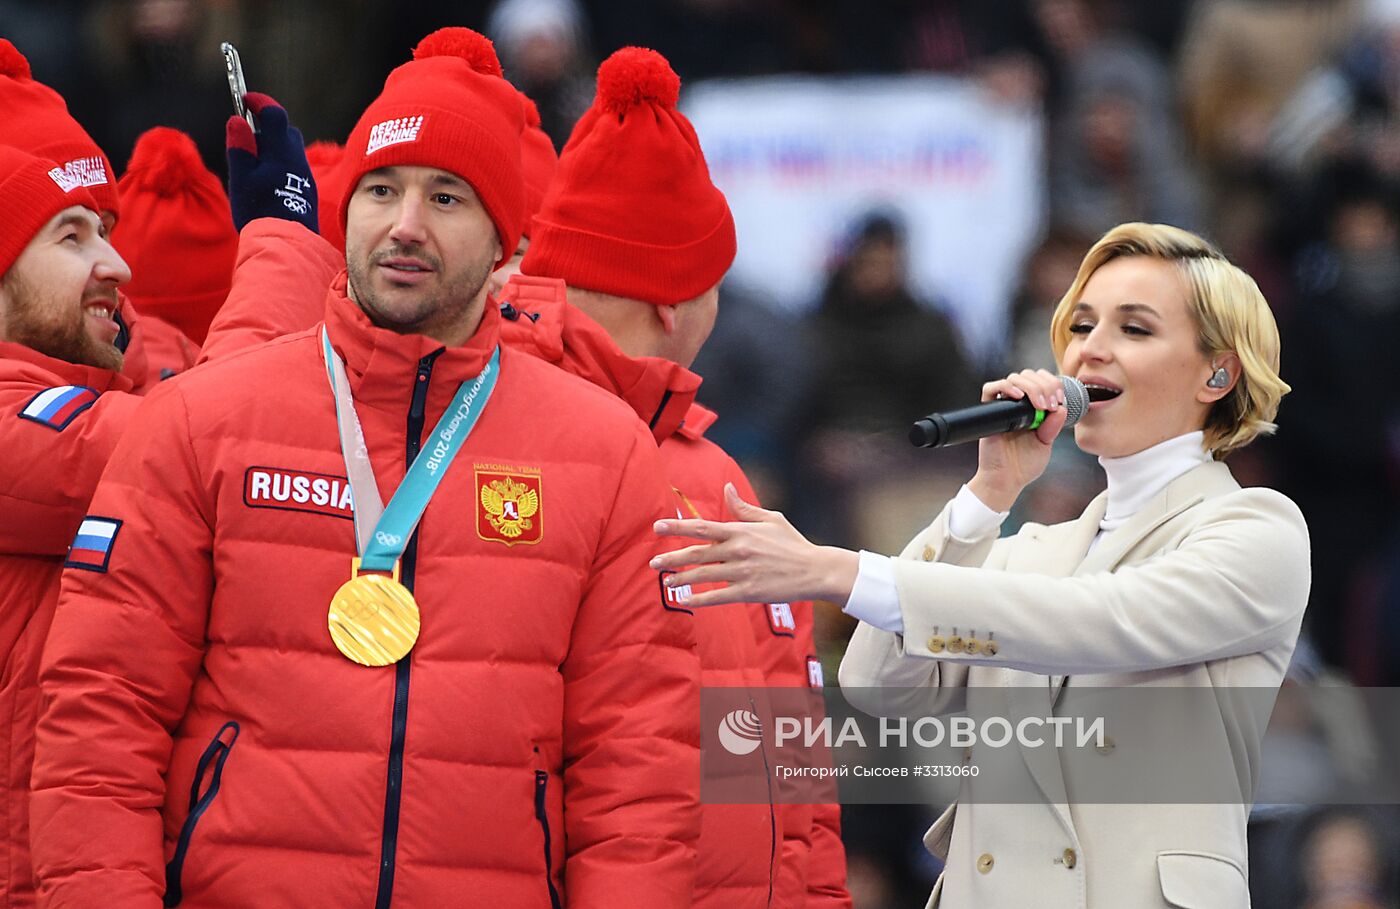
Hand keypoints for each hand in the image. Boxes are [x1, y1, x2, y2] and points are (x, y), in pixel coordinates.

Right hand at [226, 92, 317, 232]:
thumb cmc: (260, 208)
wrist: (287, 240)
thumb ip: (239, 146)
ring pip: (289, 150)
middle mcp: (297, 158)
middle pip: (285, 131)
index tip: (245, 99)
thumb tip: (237, 120)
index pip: (274, 113)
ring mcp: (304, 174)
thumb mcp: (242, 176)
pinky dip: (279, 165)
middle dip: (266, 129)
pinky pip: (293, 167)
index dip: (260, 102)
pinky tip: (266, 183)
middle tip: (247, 141)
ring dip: (273, 149)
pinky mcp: (306, 188)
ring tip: (253, 168)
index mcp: (281, 150)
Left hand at [650, 484, 859, 606]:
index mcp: (740, 531)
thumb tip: (726, 489)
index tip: (657, 527)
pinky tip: (688, 600)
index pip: (702, 527)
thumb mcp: (770, 519)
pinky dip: (701, 598)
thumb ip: (743, 508)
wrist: (815, 570)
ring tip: (666, 582)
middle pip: (697, 553)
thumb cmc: (792, 543)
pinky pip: (719, 596)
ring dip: (682, 579)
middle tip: (654, 563)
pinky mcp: (749, 592)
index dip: (677, 527)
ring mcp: (742, 572)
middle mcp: (738, 550)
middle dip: (672, 557)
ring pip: (704, 575)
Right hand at [968, 368, 1068, 511]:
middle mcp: (1017, 404)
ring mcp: (1003, 406)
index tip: (1060, 400)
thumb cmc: (1023, 465)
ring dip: (1032, 387)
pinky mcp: (989, 411)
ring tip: (1040, 406)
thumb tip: (1061, 407)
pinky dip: (1006, 387)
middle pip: (1029, 375)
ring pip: (1015, 378)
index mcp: (1032, 409)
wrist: (1006, 480)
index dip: (1053, 384)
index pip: (1041, 381)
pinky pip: (991, 388)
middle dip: (1045, 385)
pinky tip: (1019, 398)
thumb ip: (1053, 426)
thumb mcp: (1046, 443)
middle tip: (1050, 404)